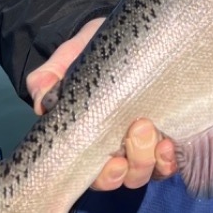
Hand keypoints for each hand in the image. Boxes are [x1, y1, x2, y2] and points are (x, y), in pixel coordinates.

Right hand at [26, 17, 177, 190]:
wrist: (127, 35)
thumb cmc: (92, 52)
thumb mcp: (69, 57)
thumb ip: (49, 76)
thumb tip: (41, 102)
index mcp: (91, 140)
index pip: (94, 175)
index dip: (105, 176)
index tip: (112, 160)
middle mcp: (118, 149)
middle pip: (126, 177)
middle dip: (134, 162)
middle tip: (138, 128)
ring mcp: (146, 145)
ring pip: (149, 172)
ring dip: (151, 158)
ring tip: (154, 129)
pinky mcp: (171, 135)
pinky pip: (171, 161)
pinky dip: (170, 159)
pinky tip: (171, 142)